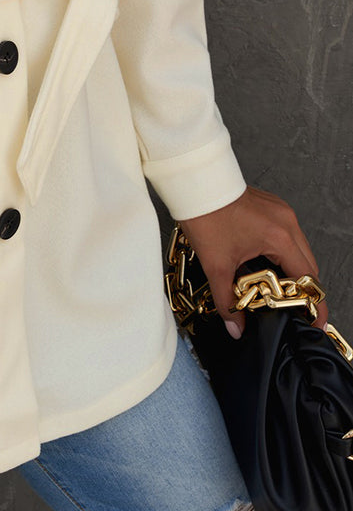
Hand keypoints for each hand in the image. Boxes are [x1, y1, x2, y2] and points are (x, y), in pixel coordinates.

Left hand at [179, 184, 328, 338]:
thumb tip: (235, 326)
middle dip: (304, 289)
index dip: (313, 303)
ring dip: (294, 270)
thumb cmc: (206, 215)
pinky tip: (269, 264)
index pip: (308, 277)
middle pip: (309, 265)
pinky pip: (289, 235)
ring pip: (300, 249)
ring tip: (280, 289)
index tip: (314, 320)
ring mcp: (282, 212)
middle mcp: (287, 222)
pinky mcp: (273, 207)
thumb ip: (227, 301)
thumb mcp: (216, 265)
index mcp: (280, 237)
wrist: (195, 184)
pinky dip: (285, 253)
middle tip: (294, 308)